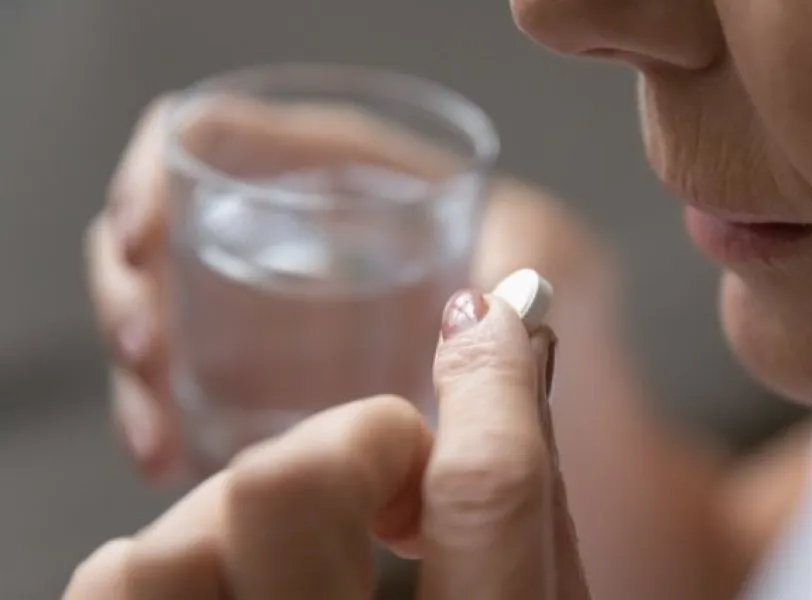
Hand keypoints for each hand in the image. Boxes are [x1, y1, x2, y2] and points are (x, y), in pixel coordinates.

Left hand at [64, 286, 591, 598]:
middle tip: (394, 497)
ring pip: (167, 543)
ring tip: (311, 556)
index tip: (482, 324)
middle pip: (286, 487)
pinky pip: (112, 587)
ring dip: (249, 512)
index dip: (486, 381)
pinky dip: (173, 563)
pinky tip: (244, 589)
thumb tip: (504, 348)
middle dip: (353, 447)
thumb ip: (526, 503)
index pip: (484, 492)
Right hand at [85, 96, 618, 481]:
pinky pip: (208, 390)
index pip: (241, 140)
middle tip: (149, 349)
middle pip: (189, 229)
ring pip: (181, 313)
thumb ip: (530, 262)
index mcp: (379, 185)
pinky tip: (174, 460)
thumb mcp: (566, 276)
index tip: (144, 235)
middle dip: (141, 282)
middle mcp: (330, 243)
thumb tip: (478, 307)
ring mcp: (305, 319)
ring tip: (159, 430)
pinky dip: (177, 420)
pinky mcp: (295, 394)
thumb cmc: (590, 362)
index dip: (172, 170)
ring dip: (150, 363)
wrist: (591, 471)